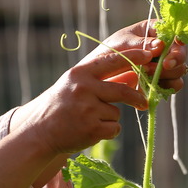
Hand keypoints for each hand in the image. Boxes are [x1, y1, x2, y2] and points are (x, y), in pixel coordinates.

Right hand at [13, 49, 152, 155]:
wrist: (38, 132)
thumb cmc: (62, 105)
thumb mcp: (76, 85)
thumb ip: (103, 79)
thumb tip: (134, 74)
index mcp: (79, 74)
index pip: (111, 61)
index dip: (132, 57)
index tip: (148, 55)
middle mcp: (83, 89)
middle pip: (122, 91)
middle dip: (136, 98)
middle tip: (143, 102)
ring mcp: (87, 109)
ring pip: (117, 113)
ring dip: (109, 118)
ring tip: (90, 119)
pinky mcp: (92, 129)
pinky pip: (114, 128)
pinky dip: (107, 131)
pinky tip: (90, 130)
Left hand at [82, 20, 187, 92]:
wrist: (100, 77)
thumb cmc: (109, 53)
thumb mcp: (122, 44)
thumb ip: (141, 44)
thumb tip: (161, 45)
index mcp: (154, 31)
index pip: (173, 31)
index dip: (179, 37)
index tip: (178, 42)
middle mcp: (163, 47)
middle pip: (180, 52)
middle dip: (174, 59)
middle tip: (163, 65)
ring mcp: (164, 65)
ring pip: (180, 69)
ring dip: (168, 73)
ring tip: (146, 73)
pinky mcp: (163, 81)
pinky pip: (175, 84)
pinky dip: (167, 86)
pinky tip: (153, 85)